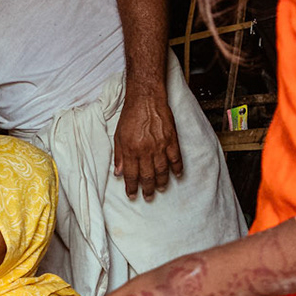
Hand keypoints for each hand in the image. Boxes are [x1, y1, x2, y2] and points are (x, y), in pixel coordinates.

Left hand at [113, 82, 183, 199]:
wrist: (146, 98)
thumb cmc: (131, 115)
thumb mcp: (118, 136)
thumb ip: (119, 156)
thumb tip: (118, 173)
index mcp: (131, 150)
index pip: (131, 175)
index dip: (131, 188)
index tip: (132, 195)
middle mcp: (145, 151)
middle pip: (147, 176)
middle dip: (147, 189)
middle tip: (148, 197)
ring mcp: (160, 146)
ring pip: (162, 170)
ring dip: (162, 182)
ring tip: (160, 189)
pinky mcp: (171, 139)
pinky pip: (176, 158)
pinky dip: (177, 168)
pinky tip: (177, 175)